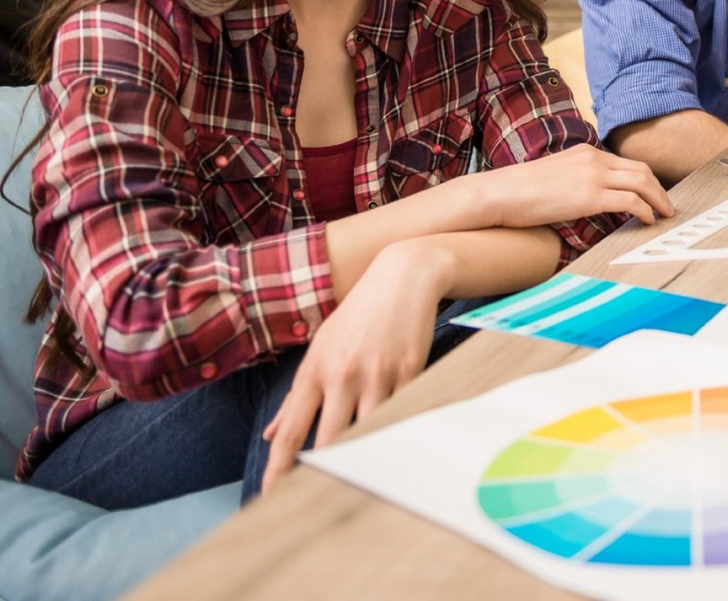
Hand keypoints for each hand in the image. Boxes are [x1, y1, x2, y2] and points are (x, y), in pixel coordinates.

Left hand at [261, 241, 446, 492]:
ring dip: (364, 456)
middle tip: (316, 499)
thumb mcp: (320, 349)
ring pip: (368, 430)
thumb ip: (296, 396)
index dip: (279, 467)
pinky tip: (396, 448)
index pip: (291, 431)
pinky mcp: (410, 371)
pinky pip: (401, 412)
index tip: (270, 496)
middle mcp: (342, 376)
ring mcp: (378, 375)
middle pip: (330, 440)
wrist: (402, 277)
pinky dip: (396, 432)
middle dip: (324, 473)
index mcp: (314, 371)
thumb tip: (269, 432)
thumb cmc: (358, 316)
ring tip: (360, 481)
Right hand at [460, 144, 672, 228]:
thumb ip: (576, 180)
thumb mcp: (554, 176)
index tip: (654, 193)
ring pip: (642, 182)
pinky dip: (645, 210)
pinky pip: (630, 201)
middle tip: (667, 205)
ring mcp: (592, 175)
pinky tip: (648, 220)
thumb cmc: (519, 191)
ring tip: (664, 214)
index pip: (626, 162)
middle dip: (659, 188)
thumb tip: (589, 199)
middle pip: (641, 169)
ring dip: (658, 200)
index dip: (646, 179)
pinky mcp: (589, 196)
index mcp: (585, 152)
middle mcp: (592, 158)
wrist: (499, 193)